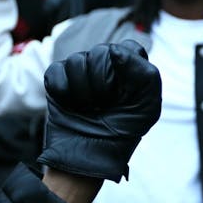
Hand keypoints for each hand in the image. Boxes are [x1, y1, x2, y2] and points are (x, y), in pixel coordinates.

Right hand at [38, 41, 162, 181]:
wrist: (89, 154)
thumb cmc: (123, 130)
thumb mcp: (146, 106)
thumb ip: (144, 74)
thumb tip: (116, 50)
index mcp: (129, 65)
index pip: (127, 47)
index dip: (125, 69)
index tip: (125, 92)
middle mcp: (104, 63)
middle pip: (100, 52)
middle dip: (103, 83)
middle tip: (105, 104)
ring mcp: (80, 69)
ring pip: (77, 61)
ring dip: (84, 91)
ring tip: (89, 107)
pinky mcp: (58, 78)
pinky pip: (57, 71)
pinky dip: (64, 92)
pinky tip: (72, 105)